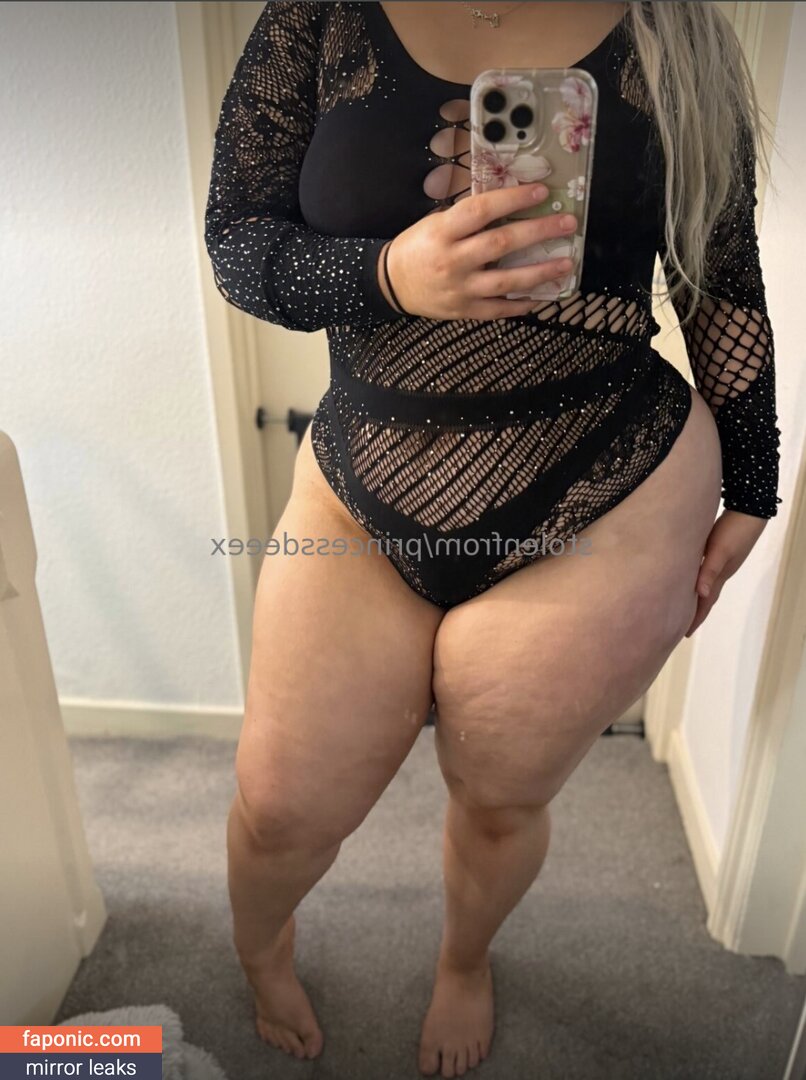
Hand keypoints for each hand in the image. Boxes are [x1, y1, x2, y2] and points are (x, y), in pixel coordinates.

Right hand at [377, 181, 577, 320]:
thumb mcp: (435, 223)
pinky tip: (543, 297)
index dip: (513, 199)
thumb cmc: (418, 247)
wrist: (391, 284)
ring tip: (566, 264)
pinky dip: (522, 304)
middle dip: (539, 232)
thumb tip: (511, 205)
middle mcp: (453, 260)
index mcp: (443, 231)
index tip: (541, 191)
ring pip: (506, 280)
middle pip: (501, 243)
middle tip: (567, 224)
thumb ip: (468, 218)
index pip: (482, 210)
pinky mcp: (464, 311)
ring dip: (540, 272)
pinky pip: (499, 309)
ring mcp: (460, 288)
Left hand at [685, 510, 768, 636]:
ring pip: (705, 583)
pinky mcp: (718, 550)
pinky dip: (697, 579)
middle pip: (705, 596)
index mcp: (720, 574)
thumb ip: (709, 570)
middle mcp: (721, 571)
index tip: (684, 633)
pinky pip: (704, 571)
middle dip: (694, 611)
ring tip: (683, 605)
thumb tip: (699, 595)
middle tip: (680, 625)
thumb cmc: (734, 529)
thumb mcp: (720, 550)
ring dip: (695, 596)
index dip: (696, 618)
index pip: (706, 602)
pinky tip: (690, 576)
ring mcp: (721, 561)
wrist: (749, 508)